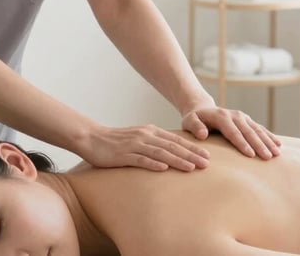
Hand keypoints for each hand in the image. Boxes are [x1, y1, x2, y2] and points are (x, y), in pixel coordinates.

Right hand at [80, 124, 210, 171]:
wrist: (91, 138)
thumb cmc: (115, 142)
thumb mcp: (138, 139)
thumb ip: (153, 144)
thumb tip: (171, 154)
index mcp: (150, 131)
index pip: (176, 140)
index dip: (193, 147)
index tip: (208, 155)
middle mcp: (145, 136)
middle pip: (172, 146)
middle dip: (191, 154)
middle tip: (207, 163)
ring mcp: (134, 145)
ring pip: (160, 153)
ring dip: (178, 160)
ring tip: (192, 168)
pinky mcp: (123, 155)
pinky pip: (140, 160)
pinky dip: (153, 164)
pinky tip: (164, 169)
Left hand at [182, 106, 281, 159]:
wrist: (202, 109)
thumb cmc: (194, 119)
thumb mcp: (188, 121)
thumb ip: (194, 126)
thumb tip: (202, 135)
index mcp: (221, 116)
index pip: (233, 132)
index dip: (242, 143)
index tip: (251, 155)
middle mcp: (235, 115)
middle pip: (248, 131)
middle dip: (259, 145)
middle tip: (268, 157)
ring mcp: (243, 117)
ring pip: (257, 130)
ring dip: (268, 141)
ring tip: (277, 154)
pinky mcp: (247, 120)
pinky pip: (260, 129)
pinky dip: (269, 136)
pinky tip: (278, 145)